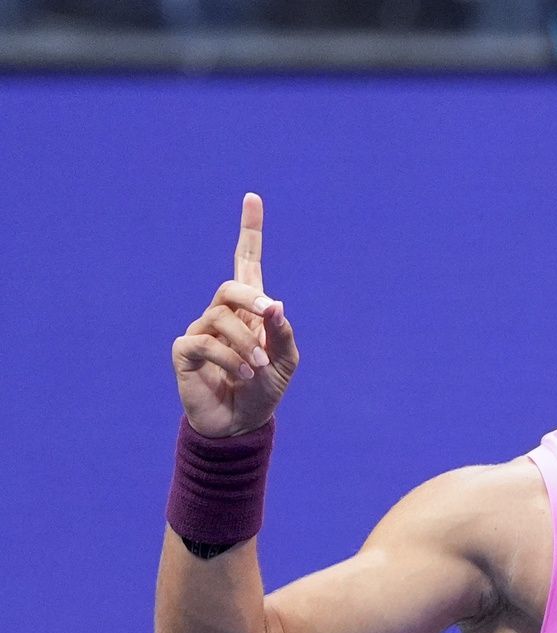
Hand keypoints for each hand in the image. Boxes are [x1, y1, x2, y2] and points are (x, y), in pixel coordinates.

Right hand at [172, 193, 298, 437]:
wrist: (241, 424)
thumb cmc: (264, 390)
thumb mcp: (285, 361)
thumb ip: (282, 333)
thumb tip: (275, 304)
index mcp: (250, 309)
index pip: (246, 262)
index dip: (250, 231)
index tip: (253, 198)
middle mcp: (222, 313)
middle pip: (231, 286)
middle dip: (252, 298)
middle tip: (270, 315)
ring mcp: (201, 330)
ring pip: (221, 317)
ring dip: (247, 342)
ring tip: (259, 368)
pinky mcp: (185, 352)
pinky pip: (205, 343)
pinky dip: (230, 359)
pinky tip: (243, 376)